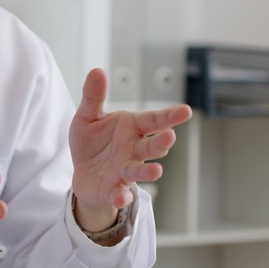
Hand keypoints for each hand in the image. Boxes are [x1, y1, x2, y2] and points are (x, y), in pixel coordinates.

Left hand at [69, 68, 191, 231]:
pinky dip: (121, 197)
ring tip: (157, 171)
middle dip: (161, 143)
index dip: (169, 116)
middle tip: (169, 137)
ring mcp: (125, 171)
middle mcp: (134, 150)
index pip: (154, 120)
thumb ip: (93, 96)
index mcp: (132, 128)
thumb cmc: (92, 142)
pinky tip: (121, 197)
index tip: (186, 111)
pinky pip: (119, 194)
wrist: (82, 173)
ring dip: (149, 172)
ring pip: (140, 171)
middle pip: (152, 146)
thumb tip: (97, 70)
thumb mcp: (87, 116)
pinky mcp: (113, 190)